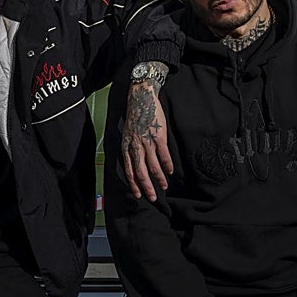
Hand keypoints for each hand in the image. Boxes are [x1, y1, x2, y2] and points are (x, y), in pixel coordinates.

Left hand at [122, 79, 173, 200]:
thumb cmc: (135, 116)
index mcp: (126, 146)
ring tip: (164, 186)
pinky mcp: (158, 137)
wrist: (142, 98)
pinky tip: (170, 172)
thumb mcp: (127, 133)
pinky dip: (167, 165)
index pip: (128, 170)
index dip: (134, 184)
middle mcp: (135, 146)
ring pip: (153, 166)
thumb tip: (135, 164)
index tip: (139, 195)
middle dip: (147, 187)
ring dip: (159, 178)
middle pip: (140, 172)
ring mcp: (147, 142)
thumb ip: (130, 148)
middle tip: (152, 198)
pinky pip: (164, 155)